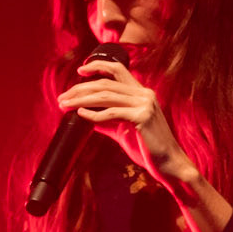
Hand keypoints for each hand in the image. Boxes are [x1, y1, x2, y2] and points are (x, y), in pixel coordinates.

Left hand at [56, 58, 193, 187]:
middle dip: (80, 89)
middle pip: (106, 83)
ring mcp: (145, 104)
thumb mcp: (125, 131)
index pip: (118, 70)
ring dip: (82, 100)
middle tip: (62, 97)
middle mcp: (144, 94)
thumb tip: (88, 116)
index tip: (80, 70)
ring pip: (106, 96)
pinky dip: (95, 114)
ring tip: (66, 105)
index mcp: (142, 93)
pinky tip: (81, 114)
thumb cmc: (148, 149)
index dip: (98, 66)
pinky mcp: (143, 117)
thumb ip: (109, 121)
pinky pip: (113, 113)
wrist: (170, 165)